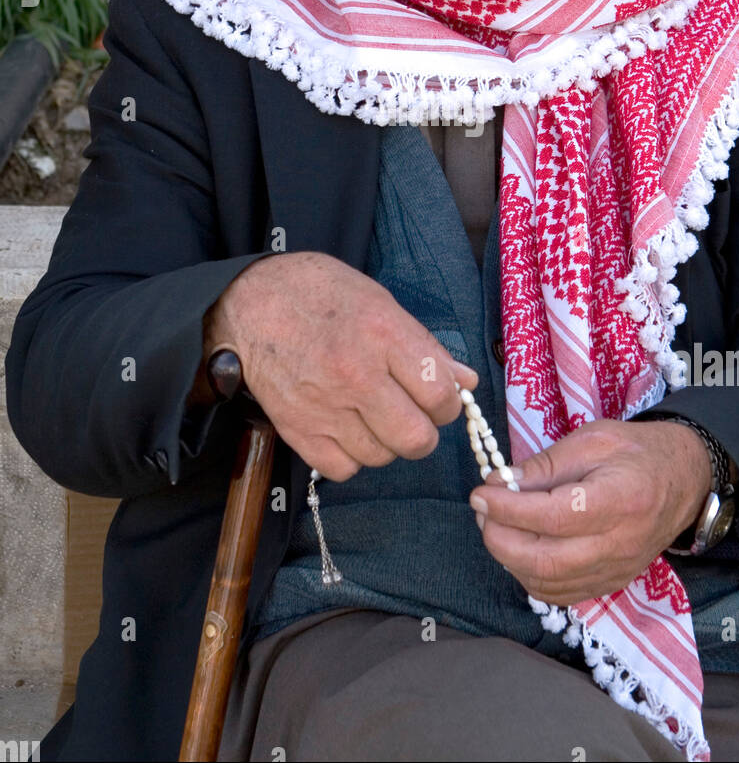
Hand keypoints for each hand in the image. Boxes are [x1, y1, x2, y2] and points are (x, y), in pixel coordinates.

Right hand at [201, 251, 477, 480]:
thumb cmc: (319, 293)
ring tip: (374, 417)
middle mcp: (356, 375)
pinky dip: (351, 457)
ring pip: (382, 456)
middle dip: (423, 432)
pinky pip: (343, 469)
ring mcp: (324, 406)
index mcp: (382, 334)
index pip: (440, 394)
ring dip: (386, 443)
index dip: (449, 403)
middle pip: (416, 438)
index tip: (439, 399)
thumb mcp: (380, 302)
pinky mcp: (297, 429)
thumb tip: (465, 381)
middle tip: (412, 416)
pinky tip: (347, 430)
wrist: (249, 302)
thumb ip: (424, 346)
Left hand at [468, 419, 712, 606]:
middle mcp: (619, 544)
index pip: (554, 516)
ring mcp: (616, 571)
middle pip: (547, 560)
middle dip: (500, 538)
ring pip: (548, 583)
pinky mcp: (609, 583)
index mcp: (621, 499)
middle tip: (483, 511)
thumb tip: (500, 482)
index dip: (509, 509)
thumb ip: (546, 464)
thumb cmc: (637, 453)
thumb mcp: (593, 440)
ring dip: (509, 558)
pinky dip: (529, 575)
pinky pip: (559, 594)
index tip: (482, 493)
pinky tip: (519, 547)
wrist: (683, 480)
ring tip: (496, 525)